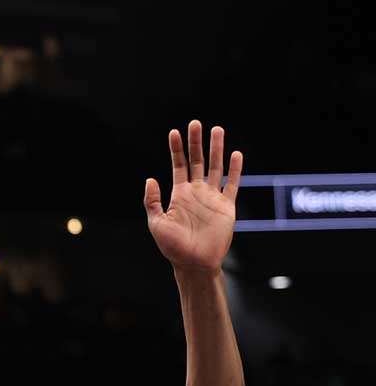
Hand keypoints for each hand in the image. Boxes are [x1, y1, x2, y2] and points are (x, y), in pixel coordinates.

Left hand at [145, 120, 241, 271]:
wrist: (194, 263)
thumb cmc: (173, 246)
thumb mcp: (156, 222)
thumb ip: (152, 200)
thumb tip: (150, 178)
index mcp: (179, 194)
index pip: (179, 165)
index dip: (177, 149)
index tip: (174, 132)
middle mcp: (196, 192)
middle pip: (198, 161)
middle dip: (196, 142)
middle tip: (196, 123)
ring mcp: (212, 198)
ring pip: (216, 168)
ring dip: (217, 150)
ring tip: (217, 130)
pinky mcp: (227, 207)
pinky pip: (232, 185)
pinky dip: (235, 170)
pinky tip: (236, 155)